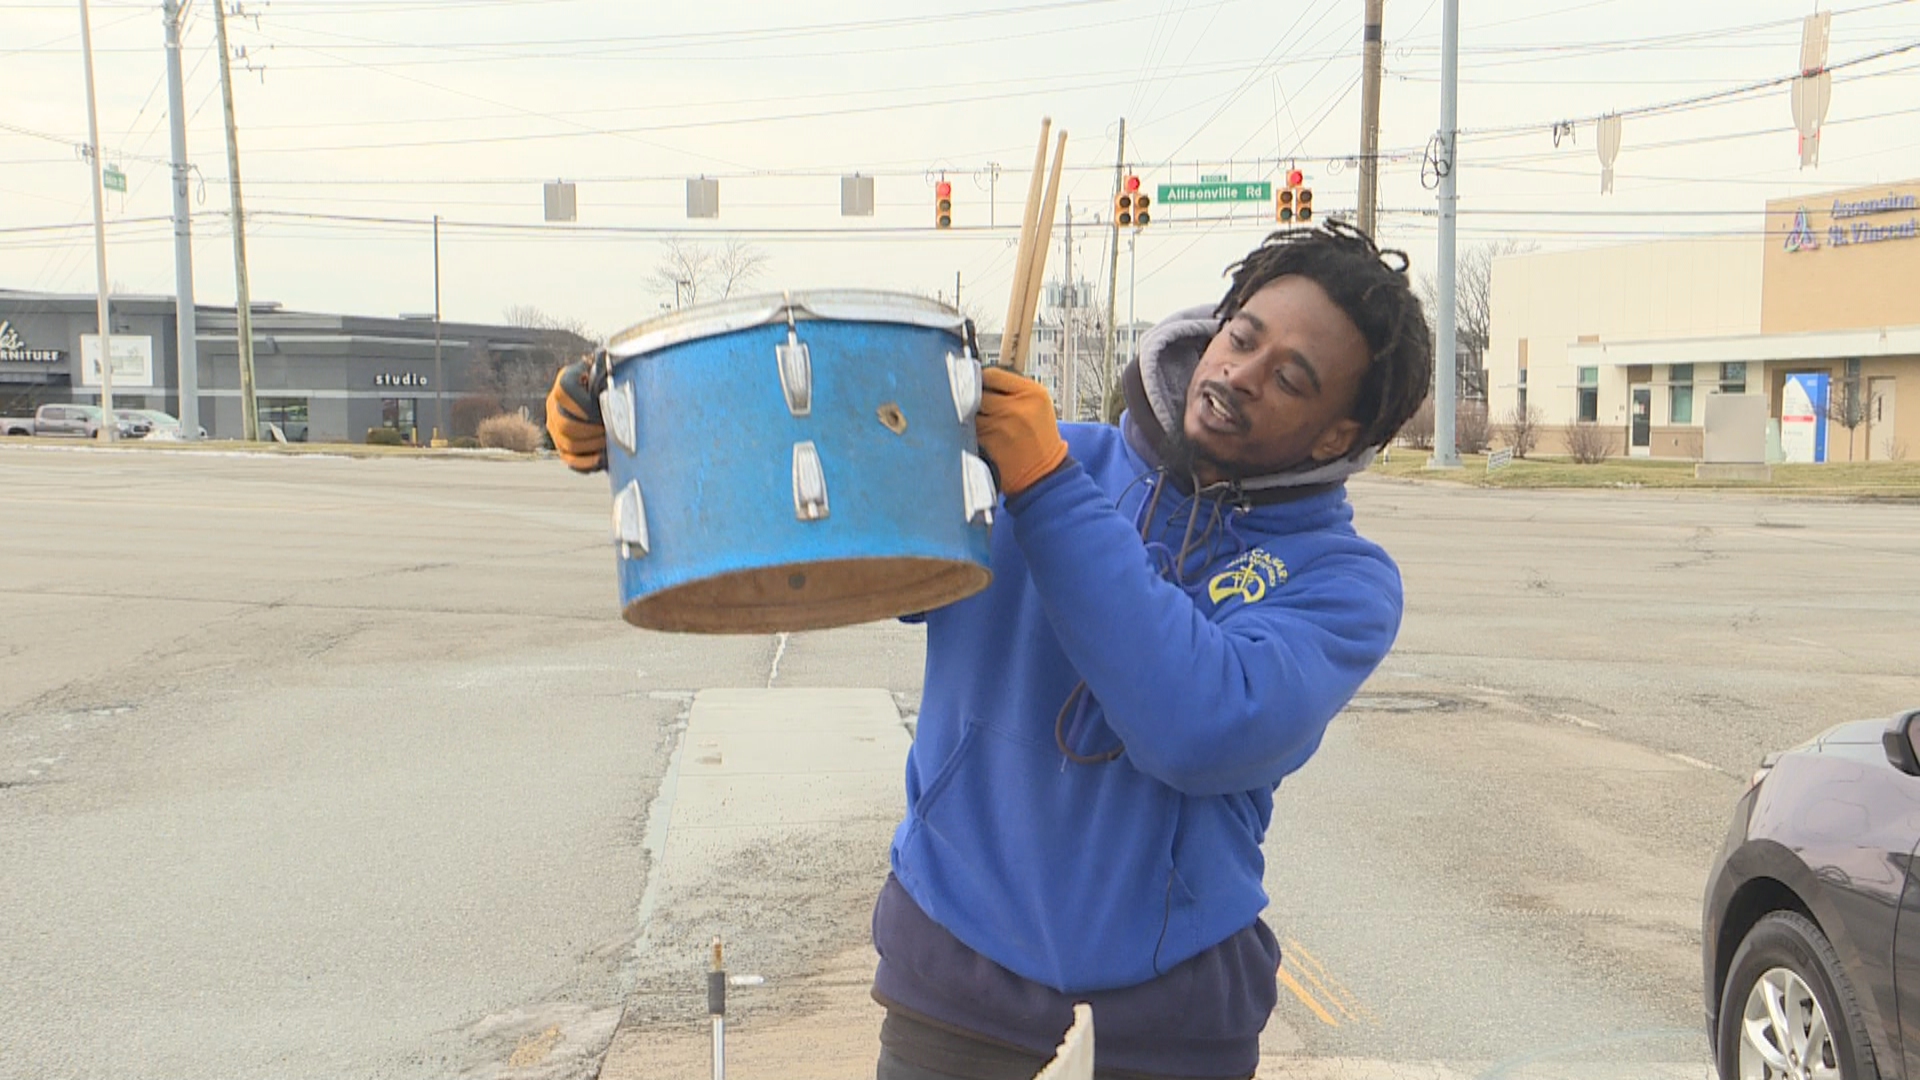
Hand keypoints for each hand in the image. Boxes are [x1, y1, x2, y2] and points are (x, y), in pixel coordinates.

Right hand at [545, 356, 606, 472]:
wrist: (603, 396)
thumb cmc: (608, 385)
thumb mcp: (606, 373)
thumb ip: (605, 369)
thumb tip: (608, 361)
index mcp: (565, 382)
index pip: (565, 390)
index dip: (584, 403)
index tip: (601, 410)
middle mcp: (554, 405)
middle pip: (565, 423)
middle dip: (591, 430)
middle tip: (609, 430)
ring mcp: (555, 427)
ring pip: (567, 444)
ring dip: (592, 446)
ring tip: (609, 443)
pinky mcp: (562, 446)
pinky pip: (570, 460)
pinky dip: (588, 463)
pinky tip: (603, 459)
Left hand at [976, 366, 1068, 495]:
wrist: (1044, 474)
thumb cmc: (1040, 439)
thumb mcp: (1038, 406)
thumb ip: (1013, 390)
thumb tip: (981, 380)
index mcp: (1032, 393)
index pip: (993, 375)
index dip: (982, 380)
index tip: (980, 385)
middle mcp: (1016, 407)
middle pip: (978, 392)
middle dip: (975, 399)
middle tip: (979, 406)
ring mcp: (1001, 425)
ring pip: (971, 412)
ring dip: (971, 417)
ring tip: (984, 424)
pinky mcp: (988, 443)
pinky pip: (969, 430)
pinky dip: (970, 432)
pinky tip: (982, 438)